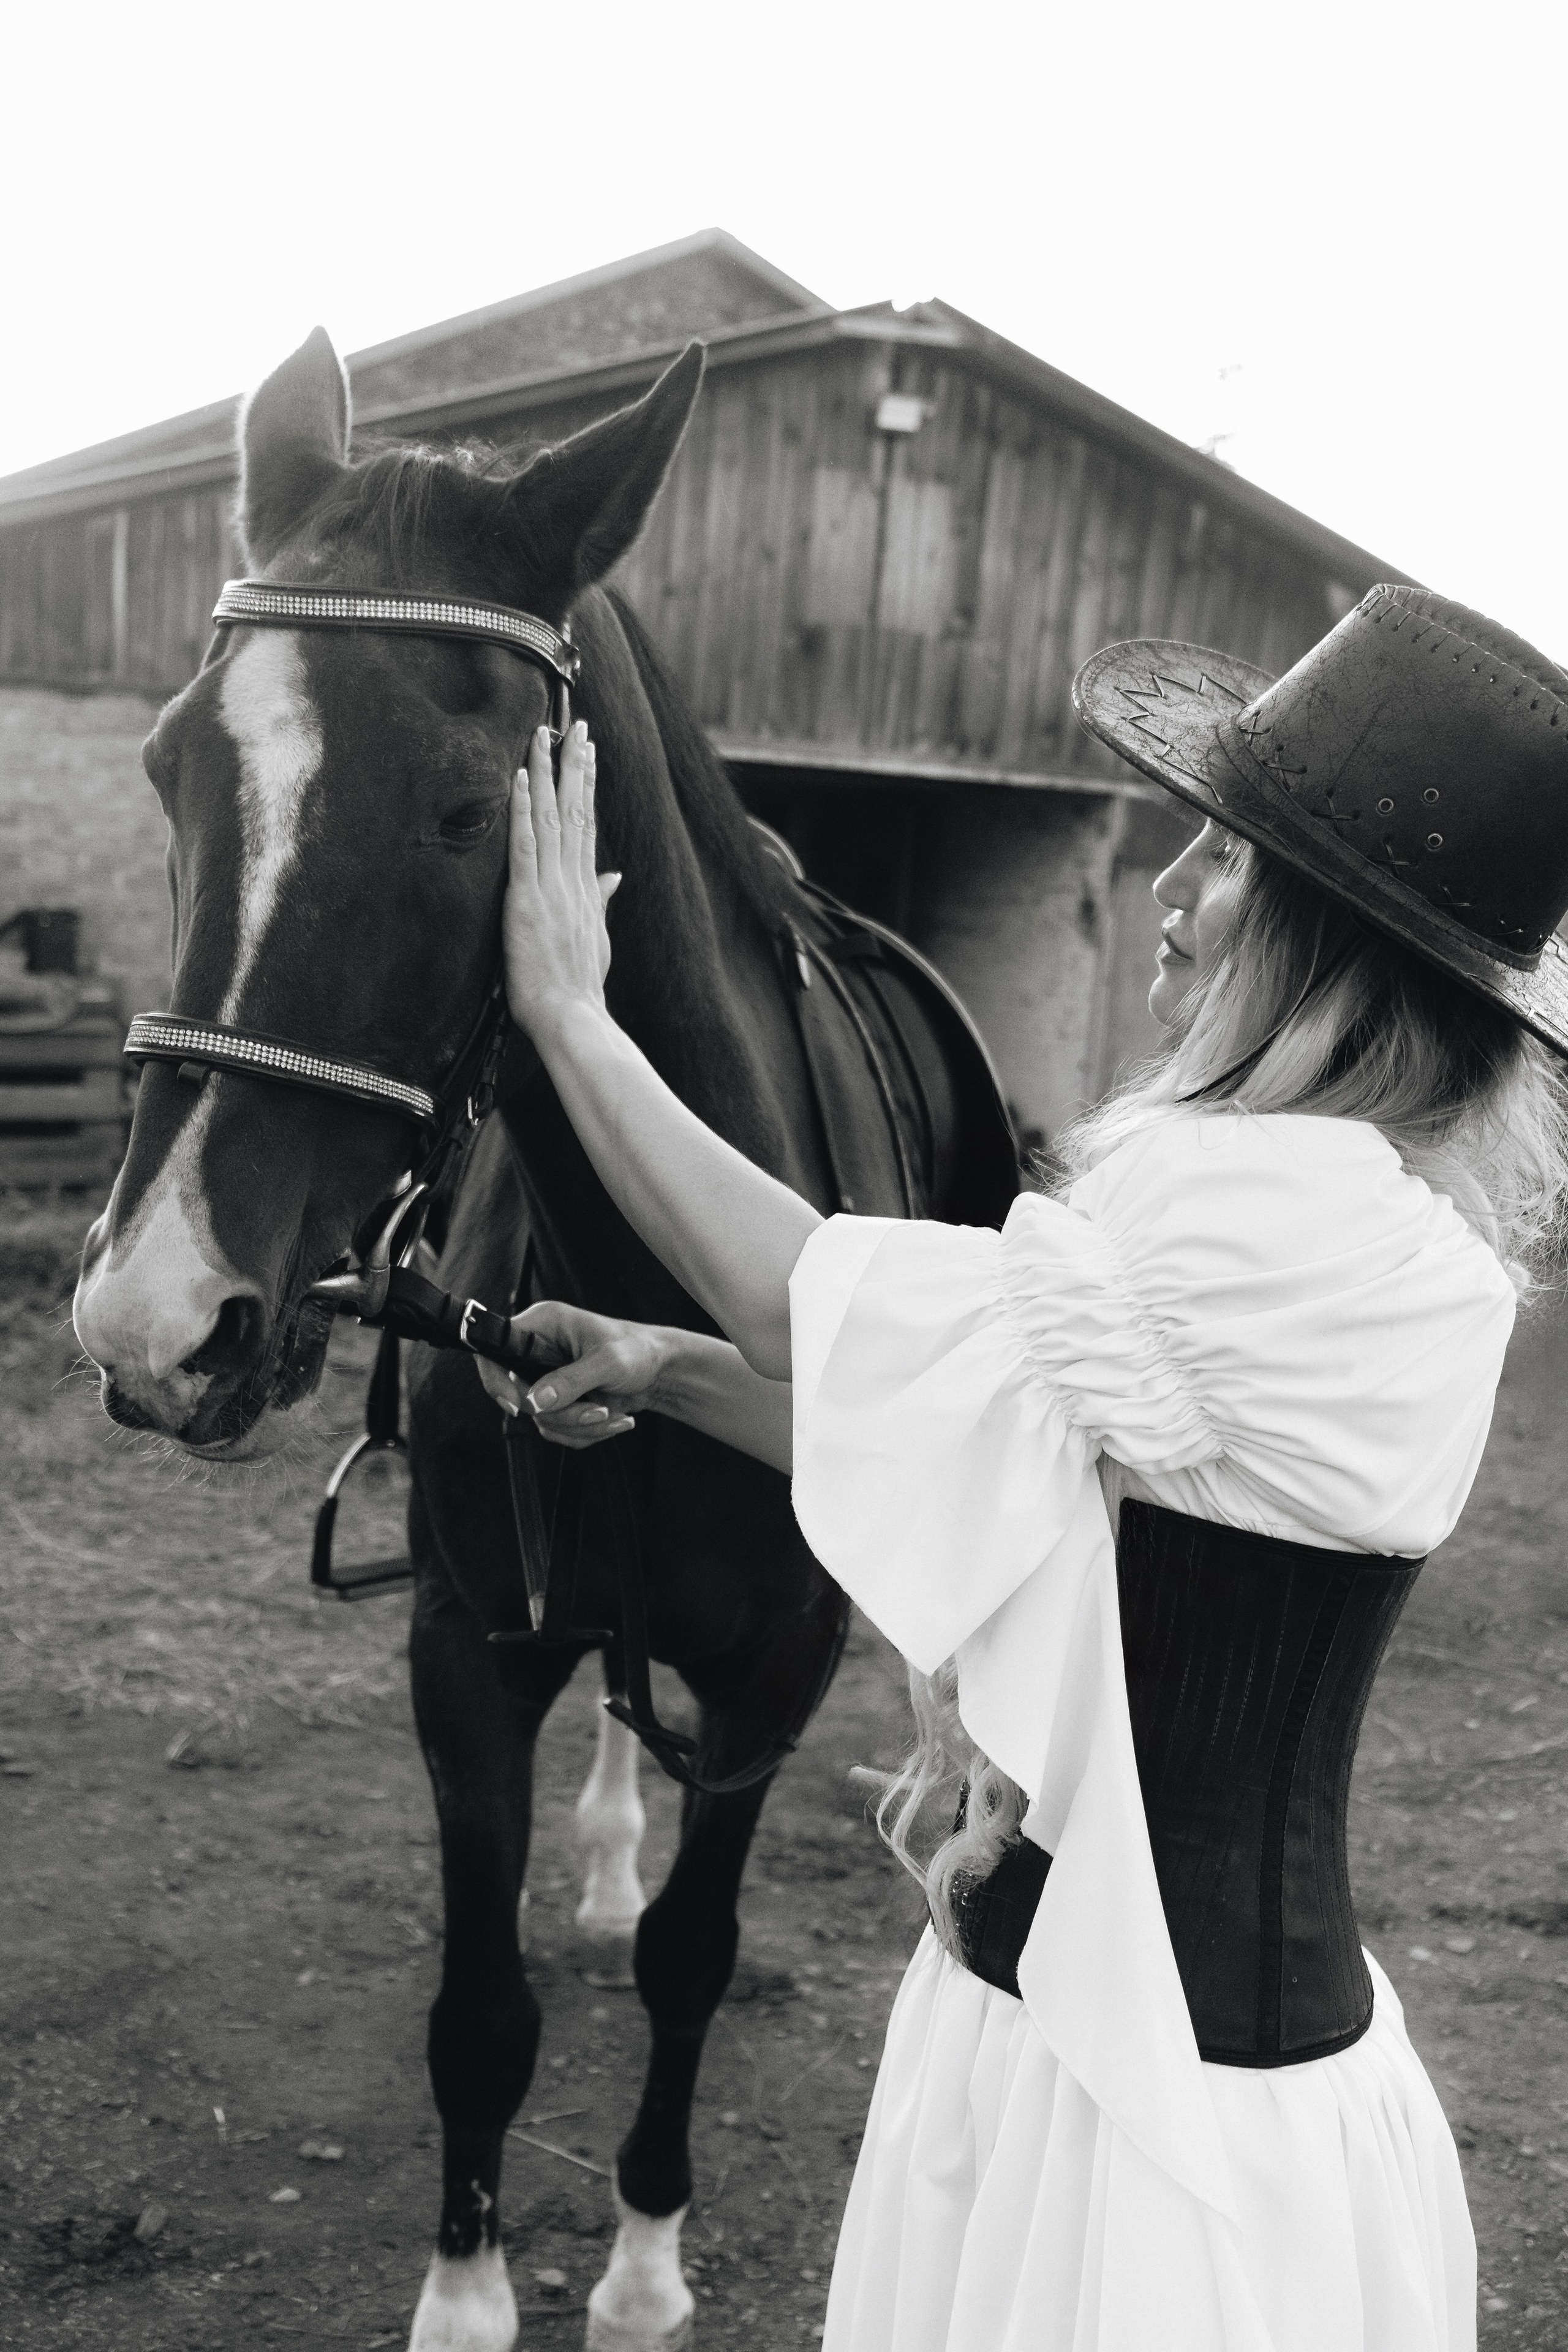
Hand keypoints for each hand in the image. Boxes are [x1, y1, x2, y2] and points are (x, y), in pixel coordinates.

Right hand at [474, 1299, 665, 1448]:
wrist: (660, 1371)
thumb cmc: (638, 1350)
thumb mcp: (607, 1362)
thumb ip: (570, 1381)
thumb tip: (536, 1401)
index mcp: (543, 1325)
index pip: (496, 1350)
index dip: (497, 1380)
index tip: (517, 1405)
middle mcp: (538, 1350)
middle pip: (520, 1395)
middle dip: (561, 1412)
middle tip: (597, 1412)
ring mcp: (547, 1378)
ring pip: (541, 1417)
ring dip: (579, 1425)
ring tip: (614, 1417)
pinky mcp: (558, 1400)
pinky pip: (555, 1428)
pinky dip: (584, 1432)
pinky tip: (613, 1419)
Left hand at [502, 720, 620, 1039]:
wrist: (574, 1018)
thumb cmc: (579, 989)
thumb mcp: (596, 940)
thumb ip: (601, 902)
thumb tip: (614, 875)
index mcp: (586, 889)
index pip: (587, 825)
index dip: (588, 784)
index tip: (588, 750)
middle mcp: (573, 881)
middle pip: (576, 810)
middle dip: (575, 763)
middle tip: (575, 722)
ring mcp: (552, 888)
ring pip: (553, 818)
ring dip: (548, 772)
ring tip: (545, 732)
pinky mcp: (528, 900)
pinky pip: (525, 846)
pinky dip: (525, 810)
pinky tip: (523, 778)